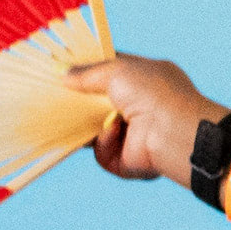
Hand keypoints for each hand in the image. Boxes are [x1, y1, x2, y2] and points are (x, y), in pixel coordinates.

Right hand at [71, 53, 228, 181]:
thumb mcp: (117, 70)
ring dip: (89, 125)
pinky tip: (112, 132)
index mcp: (147, 80)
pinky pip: (102, 153)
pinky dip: (104, 142)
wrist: (171, 130)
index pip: (113, 75)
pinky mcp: (128, 160)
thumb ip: (88, 73)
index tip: (67, 73)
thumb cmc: (151, 92)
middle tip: (59, 98)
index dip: (90, 74)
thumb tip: (64, 74)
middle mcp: (142, 107)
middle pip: (101, 106)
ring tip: (77, 116)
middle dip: (82, 104)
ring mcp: (135, 135)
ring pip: (97, 132)